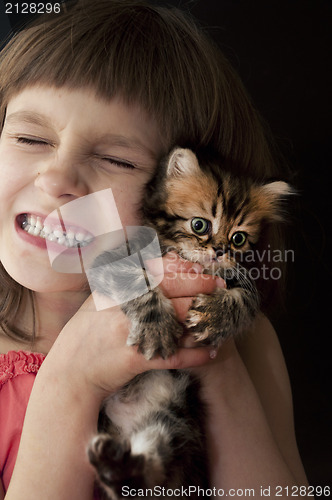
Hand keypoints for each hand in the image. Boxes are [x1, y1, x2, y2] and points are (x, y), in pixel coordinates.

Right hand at [44, 252, 225, 402]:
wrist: (70, 370)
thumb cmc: (88, 330)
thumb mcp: (103, 296)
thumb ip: (130, 281)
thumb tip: (166, 262)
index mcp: (120, 285)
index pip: (163, 269)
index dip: (189, 269)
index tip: (207, 269)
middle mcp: (128, 303)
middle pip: (177, 290)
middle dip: (205, 287)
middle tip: (222, 288)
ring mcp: (133, 329)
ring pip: (181, 321)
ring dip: (206, 321)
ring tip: (221, 319)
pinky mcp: (138, 357)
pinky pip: (177, 355)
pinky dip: (197, 355)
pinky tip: (211, 352)